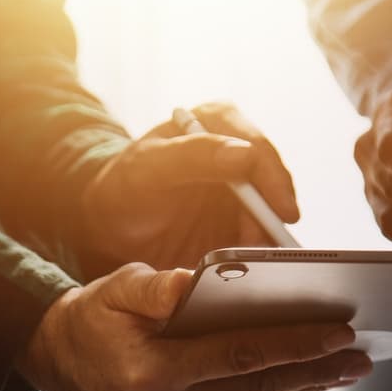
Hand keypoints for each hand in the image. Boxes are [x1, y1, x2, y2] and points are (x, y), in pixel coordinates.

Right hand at [15, 263, 371, 390]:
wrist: (55, 363)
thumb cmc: (94, 317)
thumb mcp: (117, 288)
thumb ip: (156, 286)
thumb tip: (196, 283)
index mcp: (150, 378)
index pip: (240, 356)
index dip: (296, 344)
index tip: (342, 334)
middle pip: (254, 389)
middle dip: (312, 371)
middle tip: (360, 357)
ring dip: (290, 388)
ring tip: (334, 368)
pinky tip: (284, 382)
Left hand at [78, 102, 298, 277]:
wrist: (108, 224)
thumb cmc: (123, 187)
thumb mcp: (149, 167)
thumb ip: (195, 155)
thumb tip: (246, 154)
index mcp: (218, 122)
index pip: (258, 150)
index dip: (275, 183)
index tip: (283, 214)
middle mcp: (236, 150)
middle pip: (273, 186)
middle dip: (273, 219)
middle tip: (270, 250)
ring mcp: (240, 187)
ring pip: (270, 215)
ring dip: (267, 239)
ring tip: (256, 263)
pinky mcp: (238, 220)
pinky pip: (259, 237)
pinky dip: (257, 253)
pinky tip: (248, 267)